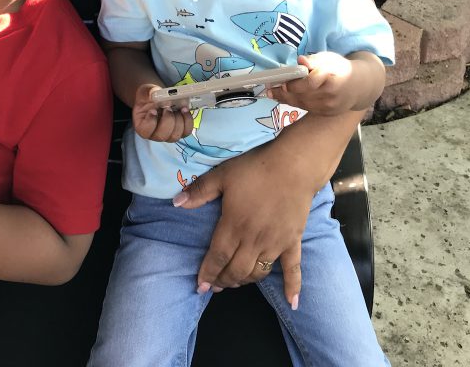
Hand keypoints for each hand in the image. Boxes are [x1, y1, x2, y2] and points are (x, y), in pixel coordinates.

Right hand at [132, 83, 193, 142]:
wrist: (156, 98)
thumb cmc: (148, 97)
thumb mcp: (146, 92)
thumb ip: (149, 93)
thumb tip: (154, 94)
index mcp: (142, 125)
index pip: (145, 131)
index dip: (151, 122)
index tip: (153, 110)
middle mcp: (154, 134)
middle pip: (162, 136)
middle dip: (168, 121)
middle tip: (169, 108)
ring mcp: (167, 134)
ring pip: (175, 136)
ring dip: (179, 121)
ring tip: (180, 108)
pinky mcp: (179, 131)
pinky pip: (186, 132)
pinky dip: (188, 121)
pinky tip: (185, 110)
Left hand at [172, 141, 315, 307]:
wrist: (294, 166)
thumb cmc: (256, 169)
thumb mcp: (223, 175)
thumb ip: (199, 191)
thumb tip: (175, 203)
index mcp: (234, 225)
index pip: (217, 257)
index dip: (207, 272)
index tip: (199, 286)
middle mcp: (253, 240)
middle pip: (236, 269)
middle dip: (223, 280)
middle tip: (214, 285)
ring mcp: (275, 244)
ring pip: (257, 272)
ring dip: (244, 281)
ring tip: (234, 283)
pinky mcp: (293, 242)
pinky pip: (294, 268)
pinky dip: (293, 287)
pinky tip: (291, 302)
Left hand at [266, 54, 359, 114]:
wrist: (359, 86)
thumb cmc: (340, 68)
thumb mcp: (329, 58)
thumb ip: (314, 60)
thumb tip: (300, 61)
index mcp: (333, 78)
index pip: (310, 82)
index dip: (293, 82)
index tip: (279, 80)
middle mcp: (331, 95)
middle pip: (303, 95)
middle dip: (284, 92)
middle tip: (268, 89)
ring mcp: (330, 107)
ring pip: (303, 104)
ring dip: (286, 99)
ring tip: (272, 94)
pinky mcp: (327, 113)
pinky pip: (307, 108)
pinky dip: (295, 103)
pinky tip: (285, 98)